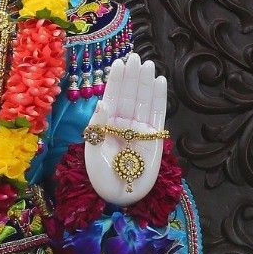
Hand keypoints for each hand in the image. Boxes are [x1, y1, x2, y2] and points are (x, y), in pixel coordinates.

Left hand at [84, 53, 166, 206]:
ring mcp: (140, 130)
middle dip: (131, 76)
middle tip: (135, 56)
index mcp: (106, 125)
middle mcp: (124, 124)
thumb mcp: (93, 150)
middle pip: (129, 95)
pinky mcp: (154, 138)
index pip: (112, 98)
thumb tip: (102, 102)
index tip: (118, 63)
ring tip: (147, 65)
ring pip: (144, 101)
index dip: (116, 81)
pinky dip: (159, 98)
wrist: (119, 196)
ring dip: (145, 83)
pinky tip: (159, 82)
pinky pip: (158, 114)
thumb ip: (98, 126)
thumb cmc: (101, 176)